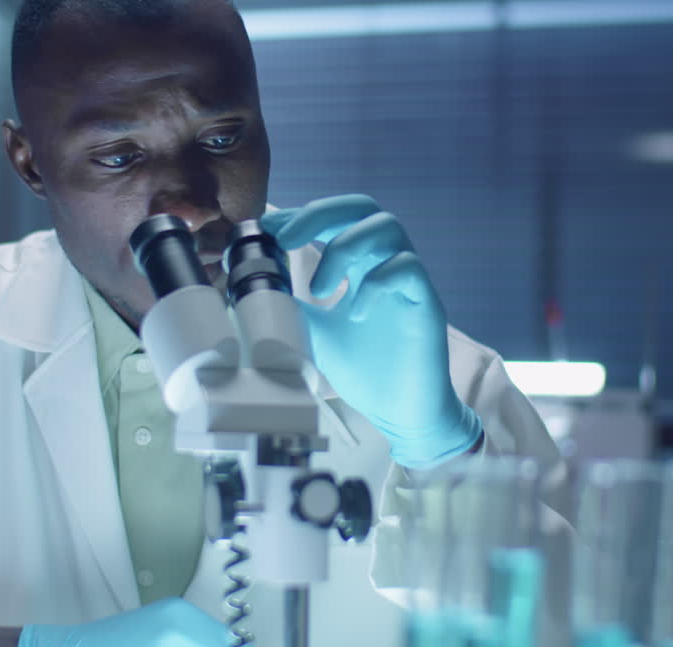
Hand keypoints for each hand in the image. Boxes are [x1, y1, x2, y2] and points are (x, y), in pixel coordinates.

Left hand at [262, 194, 481, 468]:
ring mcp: (408, 281)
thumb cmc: (362, 370)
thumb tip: (246, 287)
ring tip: (318, 288)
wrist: (398, 413)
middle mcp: (384, 264)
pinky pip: (409, 268)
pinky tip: (355, 312)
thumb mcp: (312, 333)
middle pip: (362, 208)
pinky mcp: (426, 303)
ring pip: (387, 227)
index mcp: (359, 266)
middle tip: (284, 240)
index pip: (334, 218)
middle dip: (319, 215)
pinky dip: (379, 280)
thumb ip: (287, 306)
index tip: (266, 230)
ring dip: (344, 247)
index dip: (301, 215)